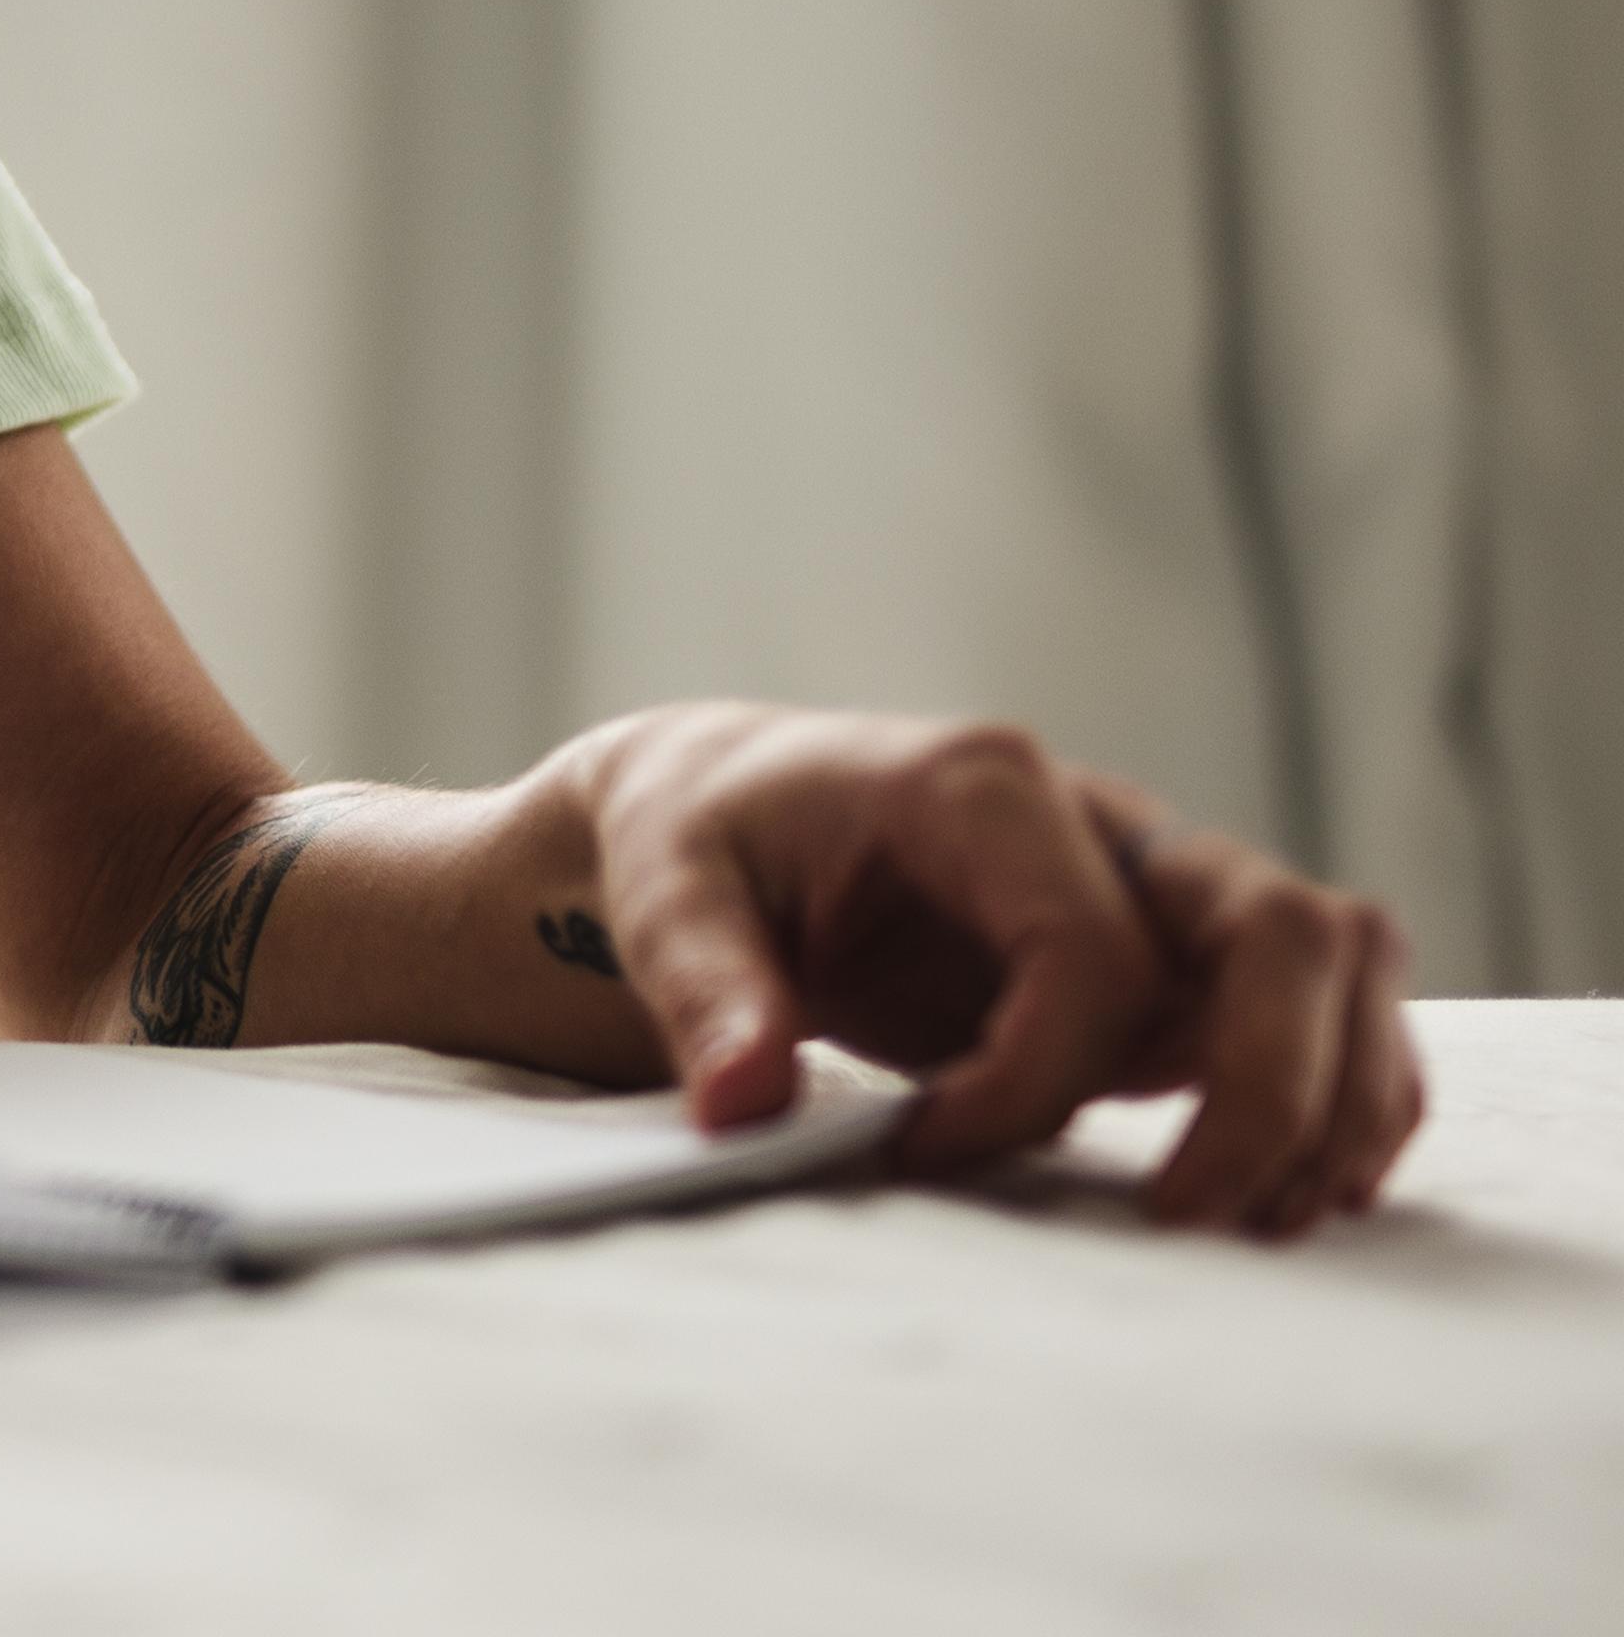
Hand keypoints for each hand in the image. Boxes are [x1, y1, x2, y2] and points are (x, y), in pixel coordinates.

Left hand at [551, 701, 1420, 1234]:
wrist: (728, 806)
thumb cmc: (703, 838)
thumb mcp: (665, 890)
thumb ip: (703, 987)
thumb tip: (744, 1105)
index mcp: (977, 785)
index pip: (1087, 948)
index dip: (1034, 1079)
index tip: (928, 1150)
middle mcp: (1101, 818)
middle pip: (1280, 927)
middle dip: (1270, 1088)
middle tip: (1187, 1221)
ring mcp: (1155, 880)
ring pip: (1335, 957)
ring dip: (1339, 1092)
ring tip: (1276, 1221)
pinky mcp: (1176, 950)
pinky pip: (1320, 1001)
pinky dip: (1341, 1089)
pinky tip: (1298, 1189)